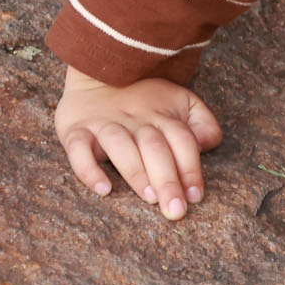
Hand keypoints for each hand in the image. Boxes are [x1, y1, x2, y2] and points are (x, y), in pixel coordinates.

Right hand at [55, 65, 222, 219]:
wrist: (99, 73)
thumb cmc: (147, 99)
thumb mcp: (181, 102)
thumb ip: (201, 123)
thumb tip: (208, 145)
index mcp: (163, 115)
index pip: (182, 141)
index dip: (190, 168)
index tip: (196, 197)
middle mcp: (136, 120)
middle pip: (155, 148)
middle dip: (167, 180)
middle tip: (175, 211)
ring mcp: (105, 124)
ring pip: (121, 147)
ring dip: (136, 172)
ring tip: (150, 198)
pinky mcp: (76, 130)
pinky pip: (79, 149)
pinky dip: (89, 169)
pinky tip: (103, 189)